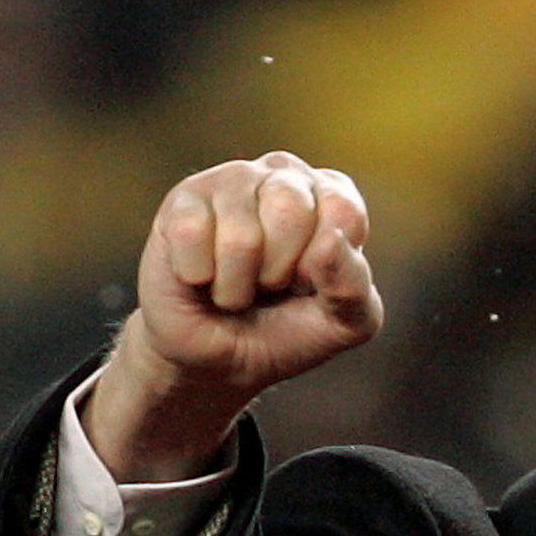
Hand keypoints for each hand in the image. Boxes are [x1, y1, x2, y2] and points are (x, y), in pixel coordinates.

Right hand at [136, 149, 382, 393]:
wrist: (219, 360)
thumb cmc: (287, 331)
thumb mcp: (343, 323)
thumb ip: (353, 287)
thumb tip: (330, 243)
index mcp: (332, 197)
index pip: (343, 213)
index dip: (326, 268)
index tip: (310, 285)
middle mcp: (283, 174)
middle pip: (291, 212)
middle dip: (279, 273)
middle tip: (269, 286)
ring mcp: (231, 181)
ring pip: (241, 237)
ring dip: (237, 286)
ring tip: (237, 288)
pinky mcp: (183, 199)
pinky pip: (192, 237)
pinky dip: (200, 277)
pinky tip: (202, 278)